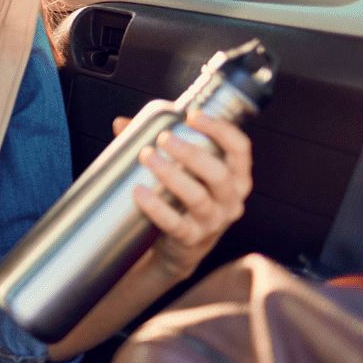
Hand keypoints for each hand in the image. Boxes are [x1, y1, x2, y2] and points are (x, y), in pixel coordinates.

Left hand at [113, 110, 252, 280]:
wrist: (178, 248)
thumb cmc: (181, 198)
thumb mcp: (182, 170)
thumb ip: (158, 144)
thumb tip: (122, 124)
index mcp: (236, 176)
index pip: (240, 148)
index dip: (221, 129)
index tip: (193, 115)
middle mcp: (231, 200)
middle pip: (219, 173)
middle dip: (191, 152)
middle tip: (162, 137)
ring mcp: (214, 222)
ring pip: (198, 197)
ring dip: (171, 174)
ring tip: (147, 156)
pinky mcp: (192, 240)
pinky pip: (176, 224)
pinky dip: (156, 207)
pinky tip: (139, 192)